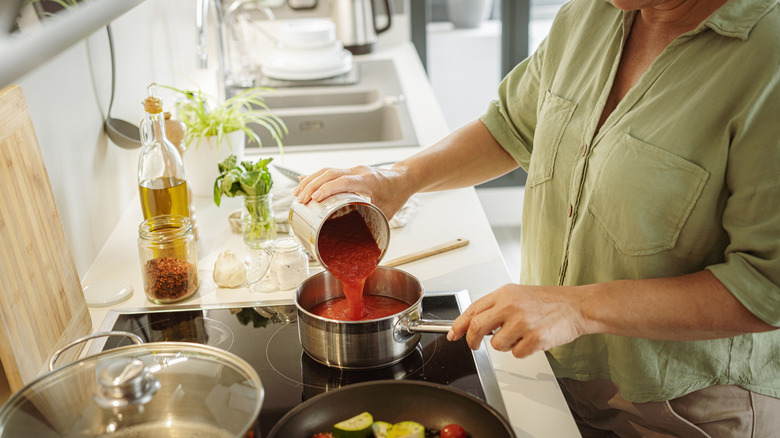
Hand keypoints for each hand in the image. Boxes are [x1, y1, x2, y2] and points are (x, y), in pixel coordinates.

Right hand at [292, 165, 412, 219]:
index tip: (315, 198)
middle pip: (330, 173)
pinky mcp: (349, 171)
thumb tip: (357, 241)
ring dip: (310, 181)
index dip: (328, 188)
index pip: (344, 181)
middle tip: (301, 200)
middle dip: (312, 186)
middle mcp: (358, 171)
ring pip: (327, 170)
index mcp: (368, 180)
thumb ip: (372, 223)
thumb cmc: (396, 195)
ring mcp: (353, 169)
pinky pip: (329, 172)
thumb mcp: (387, 212)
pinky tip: (303, 183)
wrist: (403, 178)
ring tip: (297, 194)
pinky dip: (315, 178)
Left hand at [446, 284, 587, 357]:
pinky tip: (532, 339)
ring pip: (497, 345)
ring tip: (520, 334)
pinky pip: (516, 354)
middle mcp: (511, 306)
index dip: (459, 324)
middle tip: (474, 345)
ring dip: (505, 345)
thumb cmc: (548, 301)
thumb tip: (473, 324)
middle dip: (471, 341)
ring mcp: (523, 323)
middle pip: (477, 328)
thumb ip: (495, 307)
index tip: (453, 334)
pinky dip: (522, 351)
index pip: (473, 309)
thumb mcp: (517, 295)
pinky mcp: (535, 339)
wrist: (576, 306)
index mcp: (504, 294)